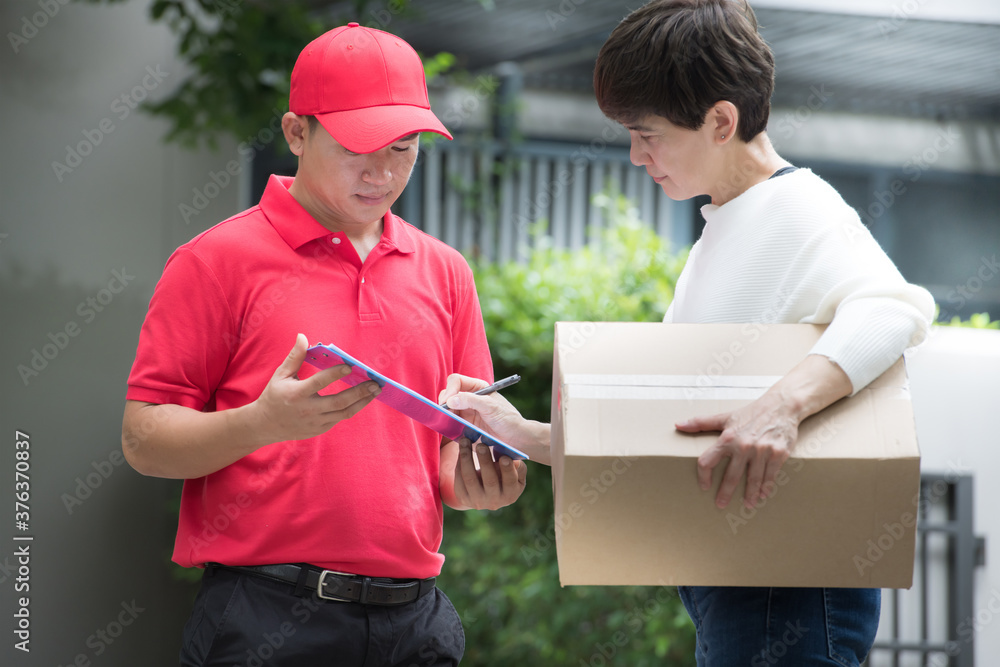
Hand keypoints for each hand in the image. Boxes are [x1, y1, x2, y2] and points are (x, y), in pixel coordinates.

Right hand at [250, 334, 380, 444]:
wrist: (266, 425)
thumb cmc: (274, 395)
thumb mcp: (281, 375)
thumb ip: (295, 357)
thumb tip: (302, 336)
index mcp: (297, 394)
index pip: (320, 382)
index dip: (335, 374)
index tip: (350, 365)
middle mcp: (308, 410)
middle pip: (339, 402)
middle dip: (359, 392)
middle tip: (374, 383)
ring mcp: (315, 422)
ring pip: (344, 413)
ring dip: (362, 402)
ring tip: (375, 391)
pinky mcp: (320, 429)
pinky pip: (340, 418)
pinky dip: (352, 408)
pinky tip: (362, 399)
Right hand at [439, 373, 551, 464]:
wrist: (515, 439)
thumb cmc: (507, 419)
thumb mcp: (491, 406)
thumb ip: (471, 401)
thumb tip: (450, 401)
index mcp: (477, 387)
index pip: (456, 381)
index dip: (450, 390)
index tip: (448, 402)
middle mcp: (469, 398)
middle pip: (448, 394)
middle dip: (444, 403)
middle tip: (445, 414)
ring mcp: (465, 412)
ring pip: (446, 409)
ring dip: (443, 414)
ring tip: (445, 421)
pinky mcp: (463, 426)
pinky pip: (449, 423)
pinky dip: (446, 424)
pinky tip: (448, 428)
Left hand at [450, 438, 526, 510]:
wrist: (487, 494)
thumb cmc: (505, 477)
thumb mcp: (516, 473)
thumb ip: (517, 465)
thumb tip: (511, 455)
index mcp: (511, 494)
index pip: (510, 482)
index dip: (508, 470)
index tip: (504, 457)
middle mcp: (494, 501)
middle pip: (489, 481)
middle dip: (485, 461)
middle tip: (481, 445)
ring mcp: (477, 501)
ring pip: (470, 479)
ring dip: (467, 458)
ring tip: (465, 441)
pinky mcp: (463, 497)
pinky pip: (459, 479)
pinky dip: (460, 462)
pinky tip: (461, 448)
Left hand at [676, 391, 797, 509]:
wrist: (781, 406)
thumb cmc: (750, 413)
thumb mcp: (725, 417)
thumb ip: (701, 423)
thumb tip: (677, 424)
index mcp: (727, 438)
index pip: (708, 460)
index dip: (703, 475)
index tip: (704, 486)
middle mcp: (743, 446)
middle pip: (731, 476)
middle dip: (726, 493)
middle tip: (721, 505)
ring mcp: (762, 451)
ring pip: (753, 479)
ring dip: (750, 494)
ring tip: (747, 506)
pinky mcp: (778, 454)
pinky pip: (770, 475)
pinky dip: (766, 487)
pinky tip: (763, 495)